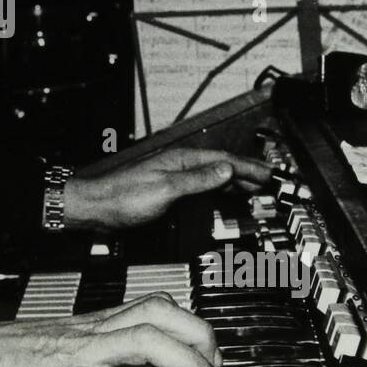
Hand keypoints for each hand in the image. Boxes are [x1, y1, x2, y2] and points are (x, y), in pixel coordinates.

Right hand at [0, 292, 221, 366]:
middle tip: (217, 364)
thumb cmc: (4, 356)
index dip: (188, 321)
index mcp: (92, 323)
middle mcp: (92, 332)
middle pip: (158, 314)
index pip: (151, 305)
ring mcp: (79, 354)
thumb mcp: (58, 345)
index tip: (210, 346)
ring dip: (183, 361)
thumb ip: (91, 354)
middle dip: (197, 334)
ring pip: (143, 341)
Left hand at [62, 145, 271, 231]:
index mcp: (182, 160)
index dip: (248, 168)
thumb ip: (198, 179)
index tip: (268, 174)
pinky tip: (221, 196)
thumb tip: (226, 170)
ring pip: (212, 177)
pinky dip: (217, 191)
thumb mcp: (167, 189)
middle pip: (220, 167)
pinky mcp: (167, 190)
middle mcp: (179, 165)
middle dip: (246, 174)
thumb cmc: (125, 197)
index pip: (224, 161)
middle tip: (268, 183)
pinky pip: (201, 187)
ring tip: (252, 189)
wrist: (98, 207)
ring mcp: (173, 176)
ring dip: (234, 183)